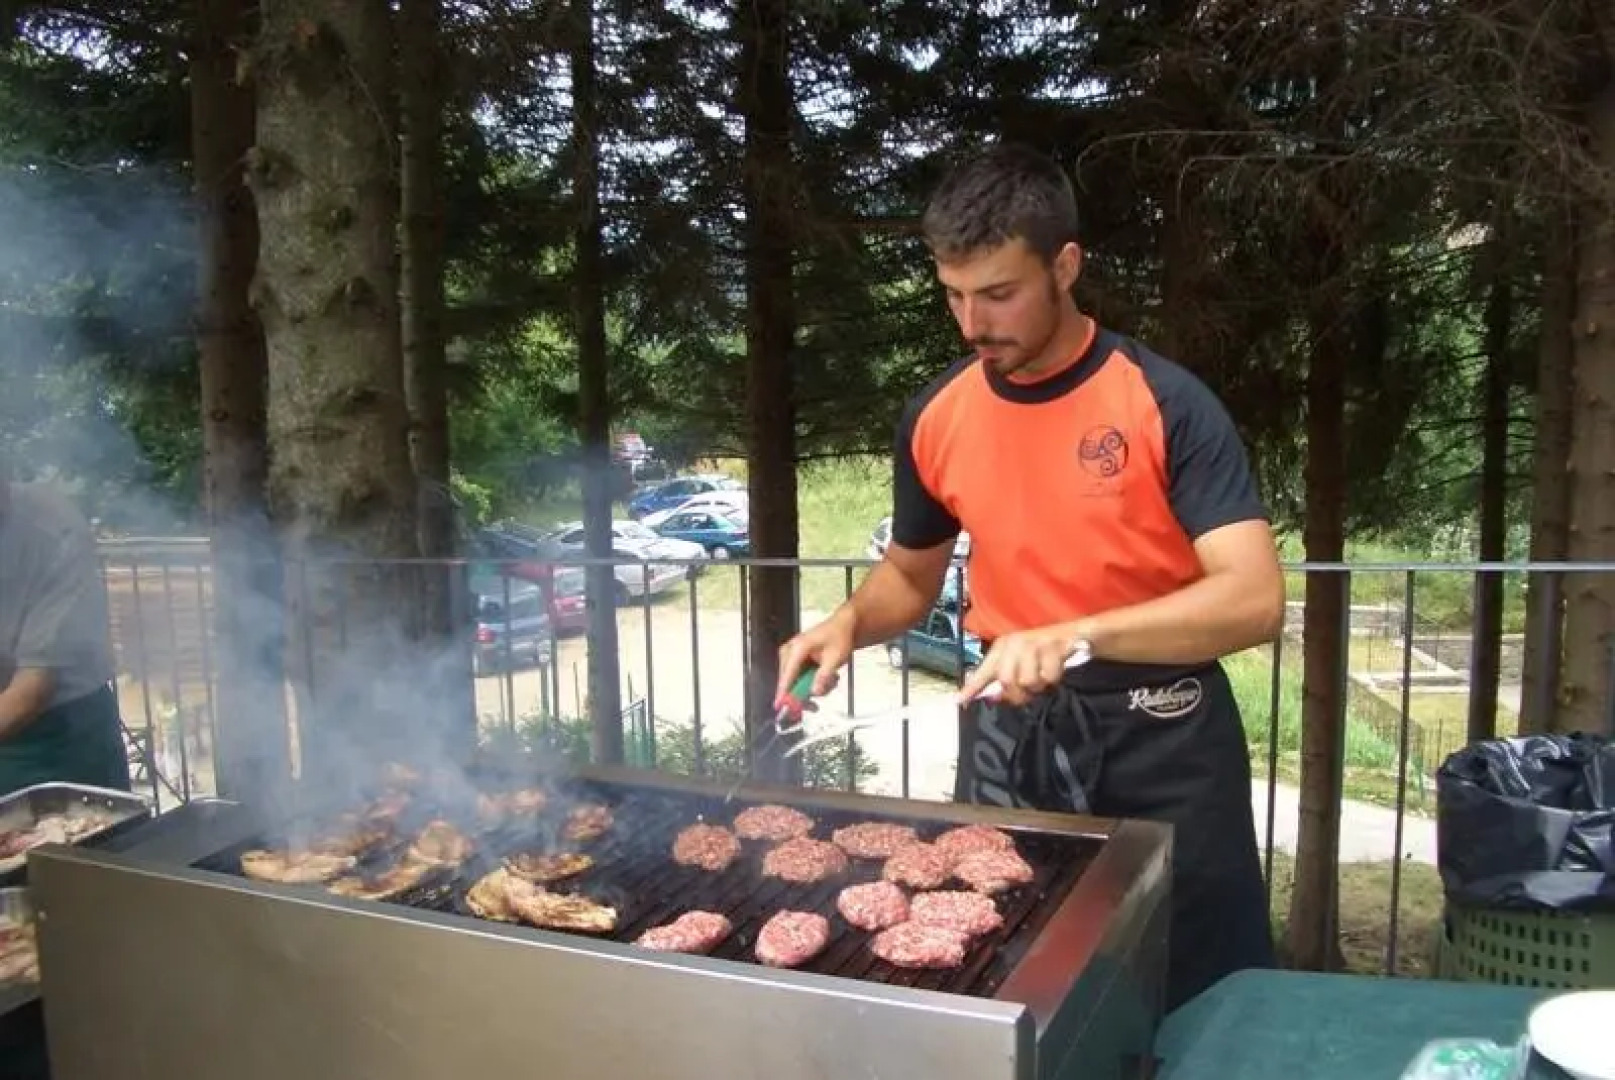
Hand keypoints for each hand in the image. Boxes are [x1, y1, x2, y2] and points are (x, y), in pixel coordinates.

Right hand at [775, 608, 855, 707]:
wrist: (843, 626)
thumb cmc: (839, 637)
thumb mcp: (835, 658)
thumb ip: (824, 676)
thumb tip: (814, 692)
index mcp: (798, 648)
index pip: (788, 674)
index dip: (784, 692)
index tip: (779, 705)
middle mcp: (790, 652)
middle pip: (789, 682)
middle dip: (804, 694)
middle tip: (815, 706)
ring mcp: (791, 657)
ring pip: (795, 683)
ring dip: (812, 688)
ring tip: (831, 681)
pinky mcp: (796, 662)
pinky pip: (799, 680)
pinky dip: (813, 683)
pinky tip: (827, 678)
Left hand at [957, 624, 1083, 706]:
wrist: (1074, 635)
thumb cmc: (1044, 652)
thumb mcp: (1021, 661)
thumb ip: (1004, 678)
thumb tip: (991, 697)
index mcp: (1003, 647)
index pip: (984, 670)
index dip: (972, 687)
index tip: (959, 700)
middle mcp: (1014, 643)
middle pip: (1007, 681)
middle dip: (1018, 693)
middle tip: (1028, 692)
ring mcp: (1033, 643)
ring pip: (1028, 681)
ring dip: (1039, 685)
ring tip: (1044, 675)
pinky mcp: (1052, 646)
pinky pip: (1049, 676)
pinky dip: (1054, 678)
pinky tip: (1056, 667)